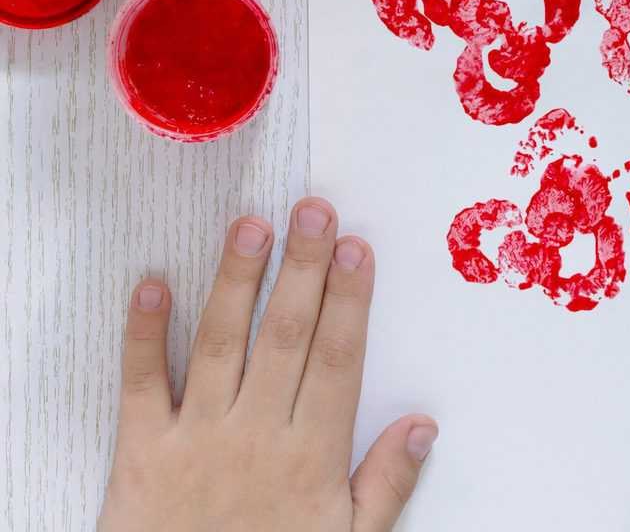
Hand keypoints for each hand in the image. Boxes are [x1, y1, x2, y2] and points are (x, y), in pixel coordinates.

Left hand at [99, 198, 436, 531]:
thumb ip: (385, 486)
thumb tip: (422, 425)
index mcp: (310, 456)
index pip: (337, 361)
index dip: (349, 300)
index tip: (357, 248)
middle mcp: (255, 435)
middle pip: (287, 337)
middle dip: (303, 269)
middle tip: (313, 210)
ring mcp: (196, 438)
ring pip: (221, 345)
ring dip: (237, 282)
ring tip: (251, 227)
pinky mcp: (142, 451)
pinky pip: (140, 385)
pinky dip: (143, 335)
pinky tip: (154, 285)